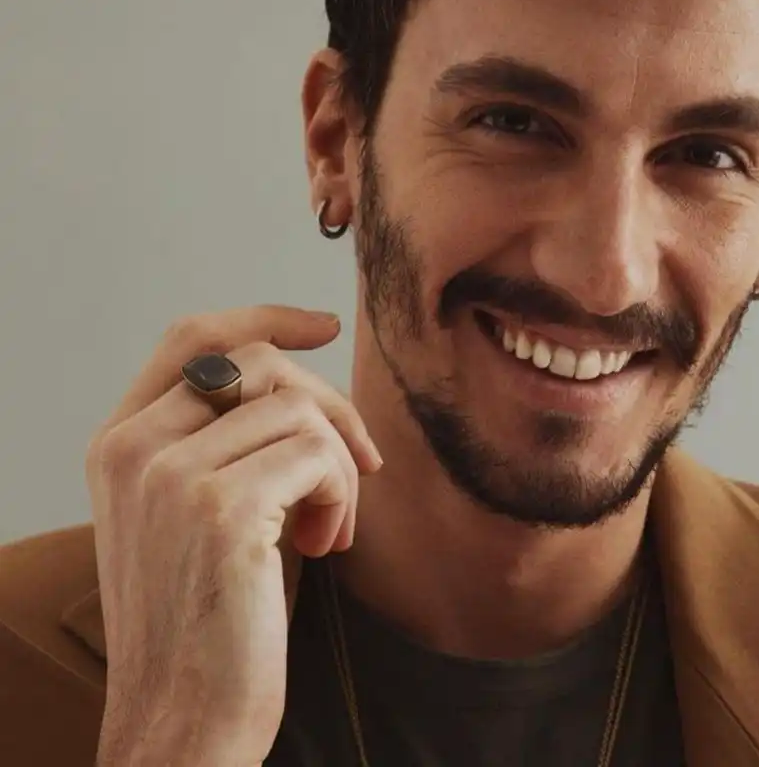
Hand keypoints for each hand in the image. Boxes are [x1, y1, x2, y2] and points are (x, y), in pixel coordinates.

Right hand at [85, 305, 381, 766]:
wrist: (182, 720)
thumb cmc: (206, 618)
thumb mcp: (194, 512)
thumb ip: (223, 440)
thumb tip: (302, 380)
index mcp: (120, 444)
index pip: (192, 338)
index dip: (264, 318)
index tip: (324, 325)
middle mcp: (134, 448)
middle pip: (262, 364)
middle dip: (329, 407)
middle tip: (358, 466)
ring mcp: (172, 475)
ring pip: (300, 409)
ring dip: (339, 465)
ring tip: (327, 526)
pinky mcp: (221, 508)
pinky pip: (319, 454)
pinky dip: (342, 493)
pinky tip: (326, 544)